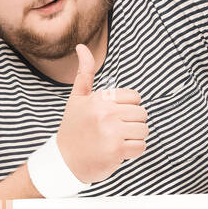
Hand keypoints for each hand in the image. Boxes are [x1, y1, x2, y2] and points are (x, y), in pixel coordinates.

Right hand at [55, 44, 148, 184]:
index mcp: (99, 98)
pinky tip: (118, 152)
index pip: (135, 97)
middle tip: (114, 132)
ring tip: (116, 141)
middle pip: (142, 113)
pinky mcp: (116, 150)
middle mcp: (105, 113)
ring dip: (134, 138)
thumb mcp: (76, 99)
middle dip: (132, 124)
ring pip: (144, 130)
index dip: (127, 108)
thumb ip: (84, 73)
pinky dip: (133, 152)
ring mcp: (111, 132)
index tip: (112, 118)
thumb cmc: (73, 129)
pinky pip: (141, 146)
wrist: (64, 161)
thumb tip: (81, 46)